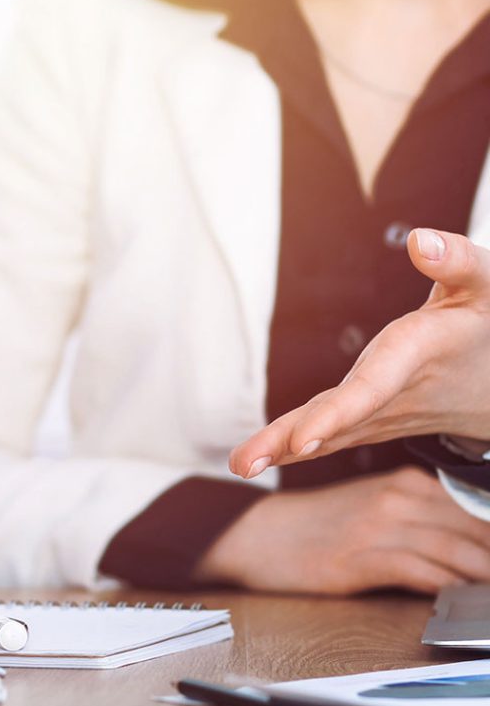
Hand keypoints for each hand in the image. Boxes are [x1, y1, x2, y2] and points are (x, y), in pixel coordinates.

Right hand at [197, 467, 489, 594]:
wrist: (253, 535)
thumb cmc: (311, 528)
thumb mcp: (369, 510)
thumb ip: (416, 520)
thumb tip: (466, 552)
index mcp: (404, 484)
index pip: (476, 509)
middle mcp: (397, 498)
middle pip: (473, 529)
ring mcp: (377, 526)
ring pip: (454, 549)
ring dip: (483, 575)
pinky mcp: (358, 556)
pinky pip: (419, 571)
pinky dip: (448, 587)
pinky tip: (461, 600)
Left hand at [230, 228, 489, 478]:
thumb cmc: (487, 325)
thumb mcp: (489, 286)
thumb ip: (459, 262)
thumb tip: (420, 240)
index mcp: (417, 355)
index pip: (372, 388)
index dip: (336, 414)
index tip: (302, 441)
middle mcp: (393, 393)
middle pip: (336, 419)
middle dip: (289, 440)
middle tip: (243, 464)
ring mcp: (380, 413)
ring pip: (326, 432)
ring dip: (279, 449)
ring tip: (239, 465)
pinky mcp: (368, 420)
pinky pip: (328, 435)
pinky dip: (289, 447)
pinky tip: (252, 460)